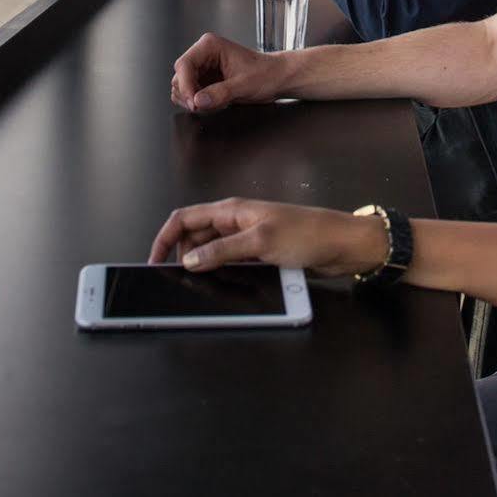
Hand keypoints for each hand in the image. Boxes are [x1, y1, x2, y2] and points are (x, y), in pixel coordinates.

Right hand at [148, 198, 385, 276]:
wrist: (343, 245)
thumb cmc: (308, 234)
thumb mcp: (260, 242)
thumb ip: (222, 251)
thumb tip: (189, 259)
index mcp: (231, 211)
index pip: (184, 218)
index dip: (164, 238)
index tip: (153, 261)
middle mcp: (235, 222)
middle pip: (194, 237)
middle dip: (180, 255)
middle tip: (174, 280)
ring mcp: (247, 239)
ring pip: (211, 252)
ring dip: (202, 266)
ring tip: (196, 285)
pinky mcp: (259, 255)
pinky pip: (230, 263)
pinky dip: (221, 273)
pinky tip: (221, 285)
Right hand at [170, 32, 285, 111]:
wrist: (277, 78)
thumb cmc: (266, 74)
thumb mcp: (244, 85)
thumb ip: (219, 93)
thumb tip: (198, 101)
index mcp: (210, 46)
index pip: (184, 65)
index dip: (185, 86)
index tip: (193, 103)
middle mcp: (203, 54)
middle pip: (179, 76)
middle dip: (189, 94)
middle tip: (203, 107)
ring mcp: (203, 67)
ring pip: (182, 86)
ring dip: (193, 99)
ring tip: (214, 103)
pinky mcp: (205, 79)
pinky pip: (191, 93)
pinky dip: (198, 102)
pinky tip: (215, 103)